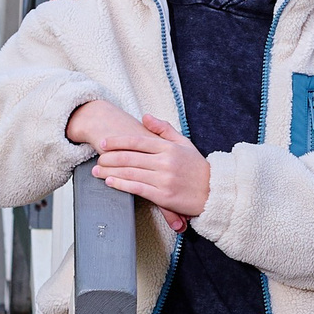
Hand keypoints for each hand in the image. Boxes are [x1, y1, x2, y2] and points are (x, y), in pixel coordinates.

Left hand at [83, 111, 208, 227]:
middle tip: (97, 158)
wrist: (215, 192)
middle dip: (109, 157)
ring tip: (97, 171)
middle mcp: (165, 162)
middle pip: (130, 157)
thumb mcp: (185, 143)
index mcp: (169, 148)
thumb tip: (145, 117)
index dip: (118, 141)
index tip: (104, 143)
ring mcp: (164, 179)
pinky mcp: (163, 196)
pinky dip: (121, 185)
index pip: (137, 141)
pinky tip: (111, 182)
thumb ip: (164, 129)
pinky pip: (137, 188)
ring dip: (110, 171)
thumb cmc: (199, 169)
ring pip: (130, 172)